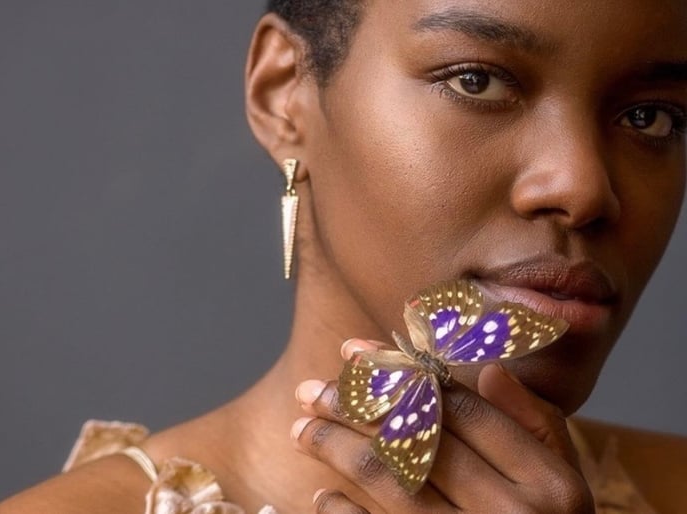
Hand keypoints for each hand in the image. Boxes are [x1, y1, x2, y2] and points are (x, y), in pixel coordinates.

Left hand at [291, 339, 594, 512]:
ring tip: (302, 429)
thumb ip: (533, 423)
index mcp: (547, 483)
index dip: (403, 372)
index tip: (356, 351)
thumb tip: (489, 369)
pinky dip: (344, 513)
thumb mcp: (564, 478)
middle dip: (355, 408)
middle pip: (417, 440)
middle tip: (311, 390)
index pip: (462, 409)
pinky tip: (323, 494)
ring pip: (388, 483)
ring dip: (336, 451)